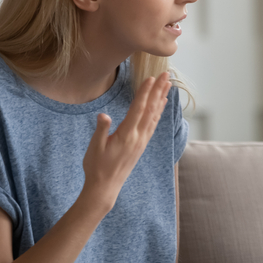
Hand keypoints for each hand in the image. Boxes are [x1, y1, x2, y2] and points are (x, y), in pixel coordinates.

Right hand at [81, 73, 171, 214]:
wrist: (105, 187)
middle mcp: (138, 137)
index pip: (138, 109)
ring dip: (161, 99)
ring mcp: (141, 142)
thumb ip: (101, 130)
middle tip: (165, 74)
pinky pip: (152, 125)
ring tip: (168, 85)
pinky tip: (161, 105)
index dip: (145, 92)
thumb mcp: (95, 147)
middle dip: (158, 90)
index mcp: (126, 135)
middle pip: (150, 109)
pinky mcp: (141, 145)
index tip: (151, 78)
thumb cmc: (96, 167)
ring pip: (154, 116)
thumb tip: (104, 115)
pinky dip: (158, 112)